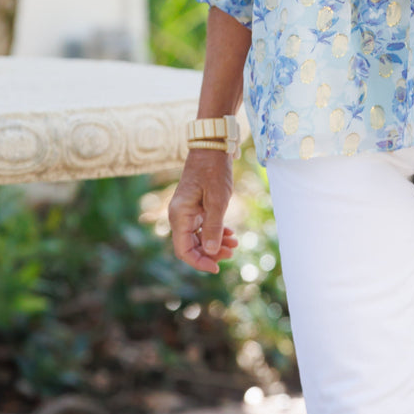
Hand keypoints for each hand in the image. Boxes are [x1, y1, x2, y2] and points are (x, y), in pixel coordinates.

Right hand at [168, 150, 238, 273]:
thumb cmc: (214, 170)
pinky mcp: (195, 206)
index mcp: (179, 215)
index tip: (217, 268)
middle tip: (231, 252)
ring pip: (198, 237)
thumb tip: (211, 252)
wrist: (212, 146)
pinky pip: (202, 226)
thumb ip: (214, 227)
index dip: (199, 263)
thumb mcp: (217, 200)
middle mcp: (179, 215)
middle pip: (191, 246)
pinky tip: (230, 233)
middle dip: (211, 253)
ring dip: (215, 243)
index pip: (183, 250)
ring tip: (235, 243)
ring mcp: (186, 211)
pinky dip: (216, 232)